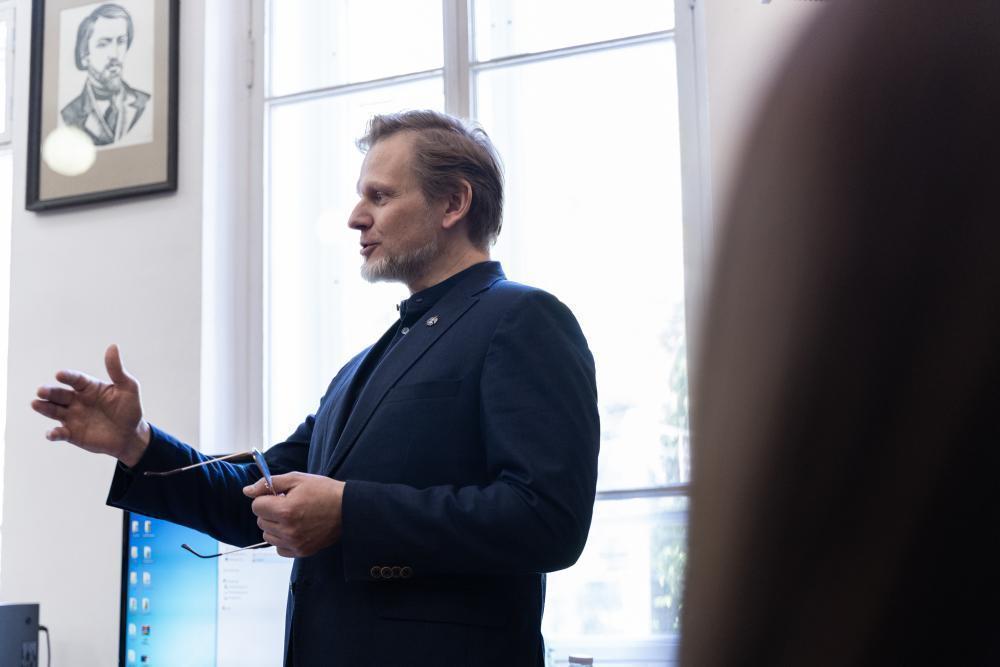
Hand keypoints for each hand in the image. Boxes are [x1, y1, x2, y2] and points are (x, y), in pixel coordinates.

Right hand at [31, 344, 150, 466]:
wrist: (131, 435)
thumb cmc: (130, 409)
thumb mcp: (128, 388)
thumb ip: (117, 370)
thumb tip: (113, 346)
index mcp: (89, 388)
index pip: (76, 379)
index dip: (68, 376)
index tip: (60, 375)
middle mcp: (77, 401)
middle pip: (60, 394)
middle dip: (49, 392)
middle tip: (41, 391)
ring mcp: (73, 417)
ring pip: (54, 411)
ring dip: (44, 408)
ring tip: (35, 404)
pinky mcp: (73, 434)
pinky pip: (60, 433)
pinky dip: (54, 433)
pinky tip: (51, 433)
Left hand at [244, 472, 345, 557]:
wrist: (347, 509)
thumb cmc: (324, 491)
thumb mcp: (297, 479)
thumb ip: (269, 483)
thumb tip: (247, 491)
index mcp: (286, 510)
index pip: (256, 506)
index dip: (266, 498)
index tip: (279, 495)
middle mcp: (288, 530)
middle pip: (260, 520)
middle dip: (270, 511)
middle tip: (289, 504)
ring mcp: (294, 543)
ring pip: (267, 535)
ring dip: (275, 525)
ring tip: (293, 516)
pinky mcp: (301, 552)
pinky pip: (278, 547)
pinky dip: (282, 538)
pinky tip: (295, 528)